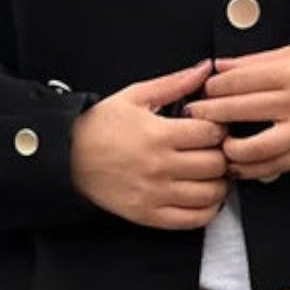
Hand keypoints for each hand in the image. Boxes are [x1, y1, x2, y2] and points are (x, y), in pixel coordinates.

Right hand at [69, 59, 231, 228]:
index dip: (220, 128)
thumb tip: (205, 69)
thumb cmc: (100, 126)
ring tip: (211, 173)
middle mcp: (160, 167)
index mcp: (159, 134)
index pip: (212, 133)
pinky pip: (192, 220)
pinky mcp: (149, 215)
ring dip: (219, 183)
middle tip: (216, 150)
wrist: (67, 156)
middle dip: (222, 155)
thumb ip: (174, 83)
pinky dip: (207, 210)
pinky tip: (204, 197)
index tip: (214, 127)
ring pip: (211, 194)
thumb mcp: (135, 96)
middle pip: (216, 165)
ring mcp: (155, 194)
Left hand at [182, 45, 289, 181]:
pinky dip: (252, 169)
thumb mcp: (288, 54)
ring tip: (216, 146)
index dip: (215, 88)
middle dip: (212, 116)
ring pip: (257, 148)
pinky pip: (276, 167)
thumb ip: (251, 63)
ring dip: (230, 150)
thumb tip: (217, 69)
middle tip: (195, 118)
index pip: (240, 82)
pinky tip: (237, 164)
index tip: (201, 93)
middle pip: (242, 112)